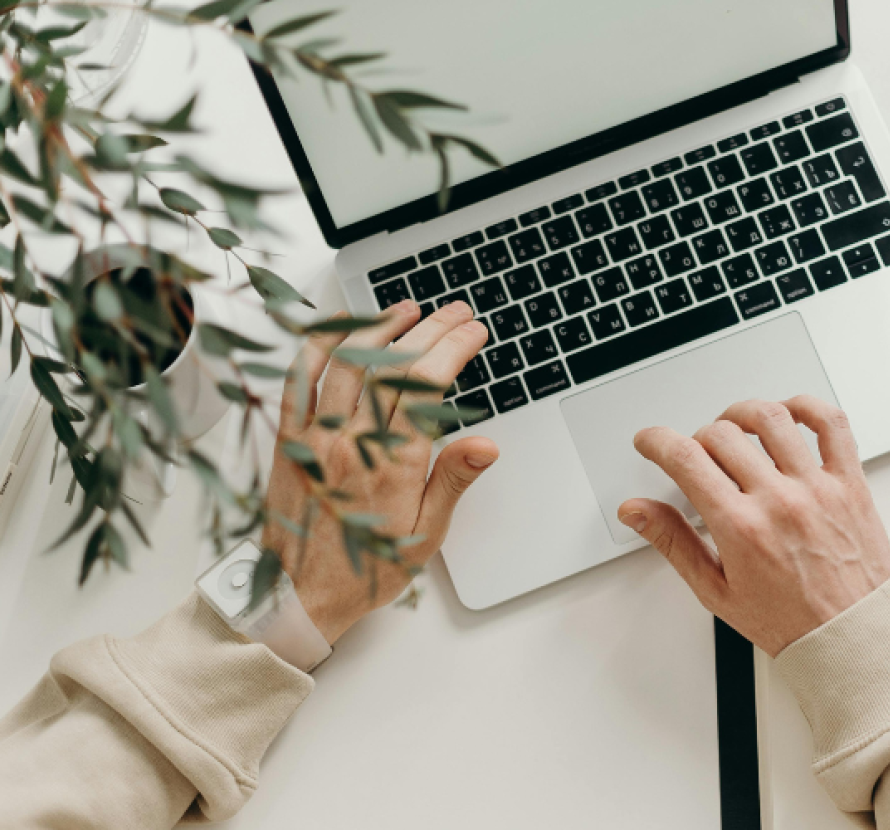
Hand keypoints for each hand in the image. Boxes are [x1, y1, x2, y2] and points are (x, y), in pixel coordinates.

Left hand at [260, 299, 496, 643]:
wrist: (297, 596)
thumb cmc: (364, 569)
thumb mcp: (424, 536)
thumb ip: (452, 482)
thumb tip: (485, 445)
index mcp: (391, 465)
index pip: (428, 386)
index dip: (454, 349)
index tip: (473, 332)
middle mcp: (352, 443)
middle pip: (394, 366)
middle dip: (431, 330)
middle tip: (455, 312)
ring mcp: (315, 436)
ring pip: (348, 362)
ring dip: (381, 327)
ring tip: (408, 309)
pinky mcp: (288, 438)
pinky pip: (298, 379)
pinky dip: (319, 345)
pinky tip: (341, 327)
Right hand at [617, 397, 889, 655]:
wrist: (853, 636)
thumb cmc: (790, 621)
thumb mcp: (716, 591)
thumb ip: (673, 543)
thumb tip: (636, 512)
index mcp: (741, 528)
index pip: (685, 460)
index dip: (657, 442)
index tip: (651, 441)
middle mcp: (779, 501)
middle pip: (722, 434)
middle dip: (697, 439)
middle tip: (697, 456)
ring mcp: (817, 488)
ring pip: (772, 418)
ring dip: (742, 414)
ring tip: (735, 429)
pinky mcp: (850, 483)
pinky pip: (832, 425)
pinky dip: (808, 406)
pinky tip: (789, 415)